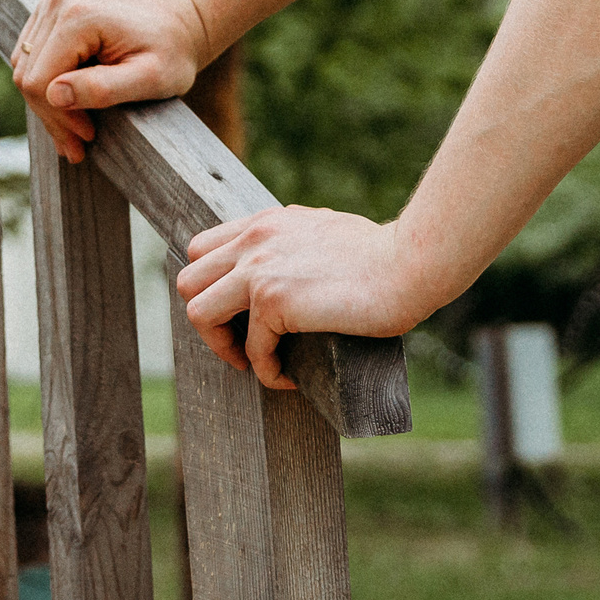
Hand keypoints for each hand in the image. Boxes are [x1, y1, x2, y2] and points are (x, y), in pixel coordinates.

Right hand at [9, 0, 212, 161]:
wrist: (182, 23)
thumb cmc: (172, 53)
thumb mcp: (150, 79)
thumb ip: (102, 88)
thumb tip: (54, 95)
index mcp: (78, 16)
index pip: (39, 82)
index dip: (58, 118)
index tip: (87, 137)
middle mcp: (58, 2)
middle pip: (28, 75)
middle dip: (52, 116)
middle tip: (80, 145)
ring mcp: (53, 2)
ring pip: (26, 67)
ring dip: (48, 103)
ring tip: (79, 129)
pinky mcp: (53, 10)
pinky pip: (33, 56)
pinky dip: (48, 84)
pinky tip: (73, 103)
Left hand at [176, 207, 435, 388]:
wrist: (410, 263)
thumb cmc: (382, 256)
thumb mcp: (323, 233)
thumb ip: (295, 245)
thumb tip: (289, 277)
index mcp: (265, 222)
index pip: (202, 250)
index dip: (213, 289)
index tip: (239, 316)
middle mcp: (254, 239)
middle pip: (188, 280)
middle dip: (210, 320)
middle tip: (244, 344)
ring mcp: (259, 268)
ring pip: (198, 312)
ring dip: (224, 347)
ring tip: (260, 362)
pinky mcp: (274, 300)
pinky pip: (251, 350)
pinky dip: (269, 372)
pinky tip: (292, 377)